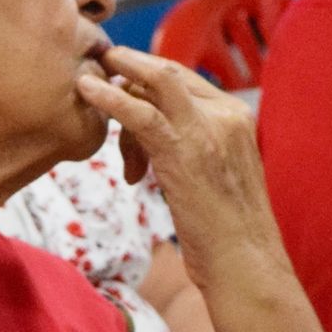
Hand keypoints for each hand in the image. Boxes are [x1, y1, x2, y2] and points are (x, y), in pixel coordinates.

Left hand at [76, 45, 286, 288]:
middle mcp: (227, 114)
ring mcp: (208, 128)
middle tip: (99, 69)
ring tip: (86, 84)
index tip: (120, 78)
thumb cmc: (226, 230)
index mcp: (238, 116)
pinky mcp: (183, 150)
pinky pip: (140, 113)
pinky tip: (87, 91)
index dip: (149, 74)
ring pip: (155, 83)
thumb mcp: (215, 172)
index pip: (187, 80)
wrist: (244, 262)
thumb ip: (195, 145)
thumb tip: (154, 139)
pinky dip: (110, 97)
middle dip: (131, 69)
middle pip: (169, 75)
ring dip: (118, 77)